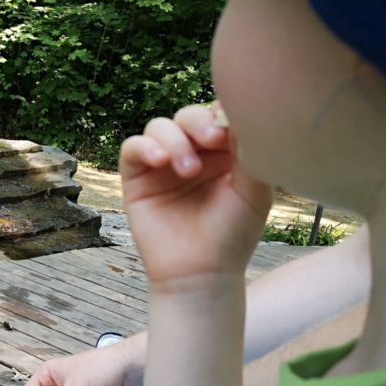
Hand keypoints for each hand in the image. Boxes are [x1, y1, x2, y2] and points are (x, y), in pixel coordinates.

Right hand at [120, 105, 271, 285]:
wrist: (201, 273)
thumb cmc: (232, 234)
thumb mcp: (253, 190)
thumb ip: (249, 150)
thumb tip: (239, 111)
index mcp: (223, 152)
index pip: (217, 115)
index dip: (221, 112)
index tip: (230, 129)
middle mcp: (192, 153)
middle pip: (188, 115)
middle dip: (198, 122)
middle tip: (213, 141)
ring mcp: (163, 164)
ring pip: (160, 126)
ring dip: (174, 140)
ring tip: (188, 170)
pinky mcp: (137, 177)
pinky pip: (132, 147)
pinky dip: (145, 147)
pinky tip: (161, 161)